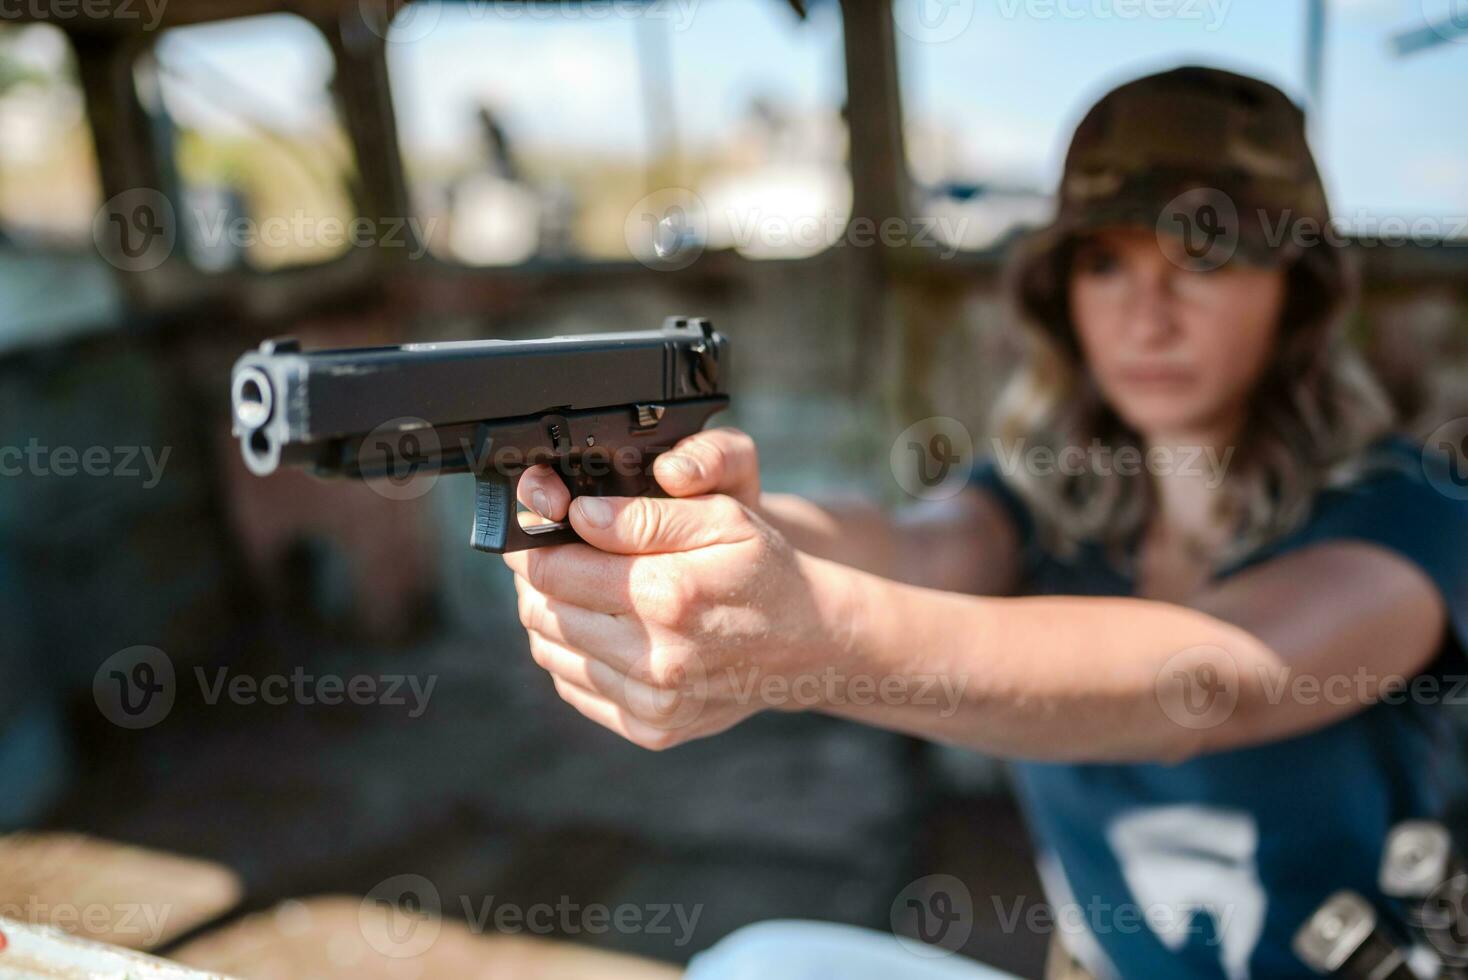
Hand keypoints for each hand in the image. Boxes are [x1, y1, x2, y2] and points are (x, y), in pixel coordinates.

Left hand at [504, 434, 850, 749]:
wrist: (809, 642)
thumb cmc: (762, 568)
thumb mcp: (722, 517)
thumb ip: (646, 515)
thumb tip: (579, 516)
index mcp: (669, 595)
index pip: (552, 570)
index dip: (533, 544)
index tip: (538, 529)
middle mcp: (657, 659)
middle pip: (542, 612)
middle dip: (538, 579)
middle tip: (555, 554)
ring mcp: (654, 703)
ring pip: (551, 651)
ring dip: (551, 616)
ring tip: (578, 588)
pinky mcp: (653, 729)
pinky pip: (575, 688)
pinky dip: (574, 654)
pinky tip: (602, 629)